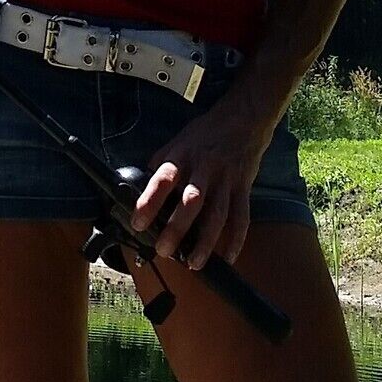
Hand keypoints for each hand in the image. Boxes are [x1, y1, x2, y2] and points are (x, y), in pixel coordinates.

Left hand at [129, 93, 270, 273]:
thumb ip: (161, 165)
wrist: (243, 118)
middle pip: (191, 202)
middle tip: (163, 250)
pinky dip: (236, 239)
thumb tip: (140, 187)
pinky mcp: (244, 187)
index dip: (149, 202)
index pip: (162, 180)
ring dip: (206, 242)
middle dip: (177, 229)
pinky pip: (241, 217)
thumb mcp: (177, 142)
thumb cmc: (205, 134)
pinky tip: (228, 257)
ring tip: (193, 262)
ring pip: (217, 215)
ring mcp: (226, 179)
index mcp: (182, 157)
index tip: (138, 223)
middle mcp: (204, 169)